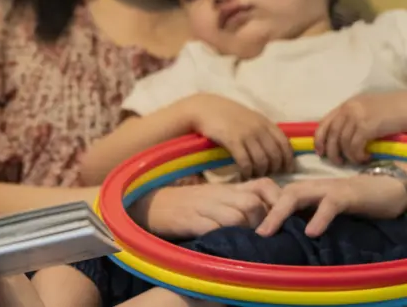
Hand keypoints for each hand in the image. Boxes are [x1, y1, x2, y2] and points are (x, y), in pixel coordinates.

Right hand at [131, 178, 282, 238]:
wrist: (149, 203)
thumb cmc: (185, 203)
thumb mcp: (214, 197)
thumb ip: (237, 202)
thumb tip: (268, 216)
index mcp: (227, 188)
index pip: (264, 185)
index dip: (278, 200)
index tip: (282, 218)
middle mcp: (218, 194)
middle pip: (253, 203)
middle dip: (264, 223)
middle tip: (263, 239)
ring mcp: (203, 206)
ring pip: (237, 216)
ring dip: (245, 232)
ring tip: (245, 244)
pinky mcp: (189, 220)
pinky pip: (213, 229)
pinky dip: (224, 238)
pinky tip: (225, 246)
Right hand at [180, 93, 294, 179]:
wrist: (204, 108)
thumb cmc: (226, 113)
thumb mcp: (249, 117)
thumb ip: (262, 129)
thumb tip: (274, 148)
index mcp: (265, 122)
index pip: (284, 144)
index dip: (288, 160)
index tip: (286, 170)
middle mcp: (259, 128)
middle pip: (275, 155)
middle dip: (274, 169)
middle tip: (269, 176)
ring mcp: (246, 134)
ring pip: (262, 160)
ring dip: (260, 172)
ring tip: (255, 176)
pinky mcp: (232, 141)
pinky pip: (245, 161)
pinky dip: (247, 171)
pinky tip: (244, 174)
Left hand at [257, 174, 406, 236]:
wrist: (389, 189)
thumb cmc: (357, 202)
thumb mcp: (327, 210)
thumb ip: (308, 217)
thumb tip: (287, 235)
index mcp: (307, 191)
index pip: (277, 196)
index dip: (260, 209)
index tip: (246, 228)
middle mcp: (312, 187)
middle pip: (280, 194)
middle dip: (263, 212)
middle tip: (250, 232)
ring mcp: (329, 188)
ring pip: (297, 195)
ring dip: (280, 213)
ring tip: (267, 232)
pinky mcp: (348, 195)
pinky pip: (330, 204)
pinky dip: (319, 217)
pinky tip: (311, 232)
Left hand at [316, 92, 406, 164]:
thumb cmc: (391, 109)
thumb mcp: (366, 109)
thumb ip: (352, 118)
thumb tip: (341, 137)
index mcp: (346, 105)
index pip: (324, 122)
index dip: (319, 139)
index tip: (320, 151)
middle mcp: (348, 110)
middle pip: (331, 133)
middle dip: (331, 150)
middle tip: (336, 162)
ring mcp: (357, 117)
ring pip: (343, 142)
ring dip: (347, 155)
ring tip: (355, 161)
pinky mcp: (368, 127)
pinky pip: (355, 145)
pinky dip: (358, 155)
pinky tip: (365, 158)